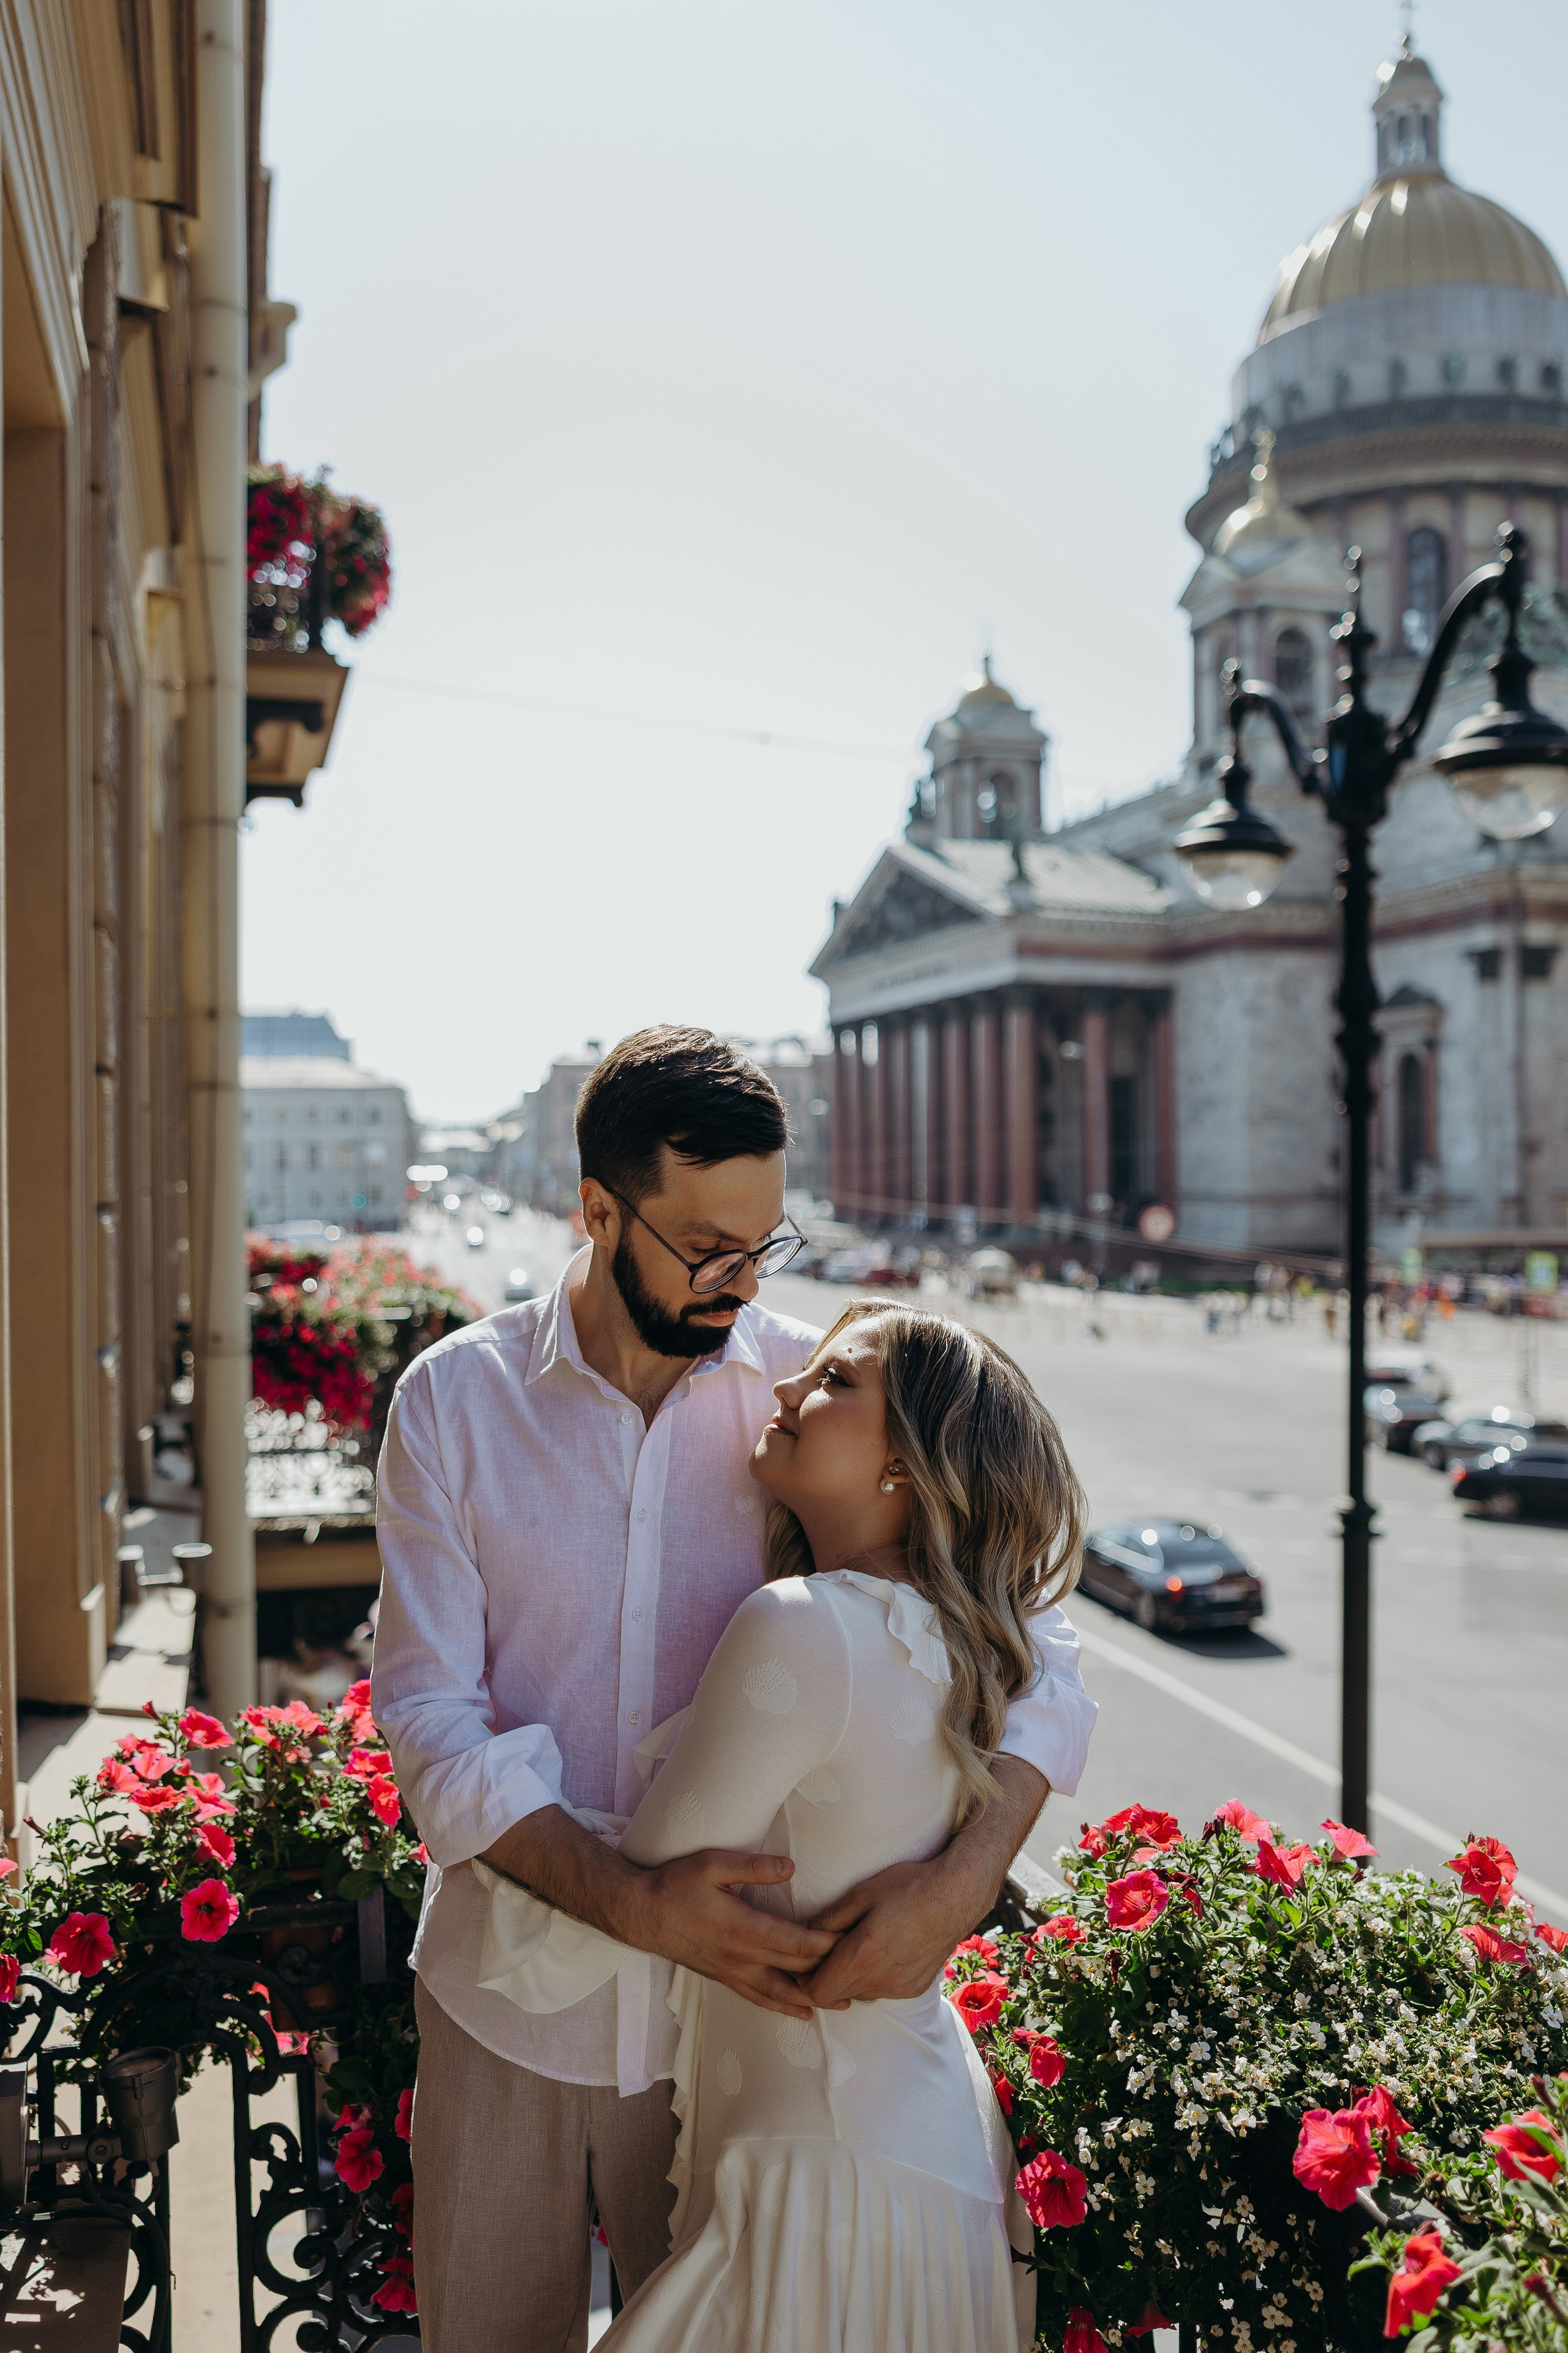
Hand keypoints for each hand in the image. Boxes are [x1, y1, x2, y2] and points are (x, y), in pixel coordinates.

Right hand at [634, 1848, 839, 2020]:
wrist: (640, 1914)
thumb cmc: (675, 1885)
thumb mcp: (712, 1864)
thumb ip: (753, 1867)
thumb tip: (791, 1869)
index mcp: (743, 1929)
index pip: (797, 1943)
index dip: (828, 1945)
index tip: (855, 1941)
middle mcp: (741, 1958)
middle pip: (795, 1971)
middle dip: (829, 1973)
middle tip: (863, 1974)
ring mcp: (731, 1973)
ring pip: (780, 1994)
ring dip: (812, 1999)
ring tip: (842, 2004)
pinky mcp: (723, 1978)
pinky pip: (758, 1999)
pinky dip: (783, 2007)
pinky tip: (800, 2012)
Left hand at [797, 1856, 970, 2008]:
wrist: (956, 1894)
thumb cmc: (908, 1887)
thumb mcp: (861, 1893)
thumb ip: (829, 1918)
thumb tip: (807, 1935)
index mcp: (863, 1956)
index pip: (818, 1991)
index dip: (805, 1979)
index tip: (806, 1960)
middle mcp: (881, 1980)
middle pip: (837, 1995)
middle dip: (827, 1976)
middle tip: (829, 1949)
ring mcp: (900, 1988)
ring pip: (860, 1994)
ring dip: (851, 1978)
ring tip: (858, 1947)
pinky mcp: (915, 1989)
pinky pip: (883, 1991)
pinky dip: (875, 1978)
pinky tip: (883, 1952)